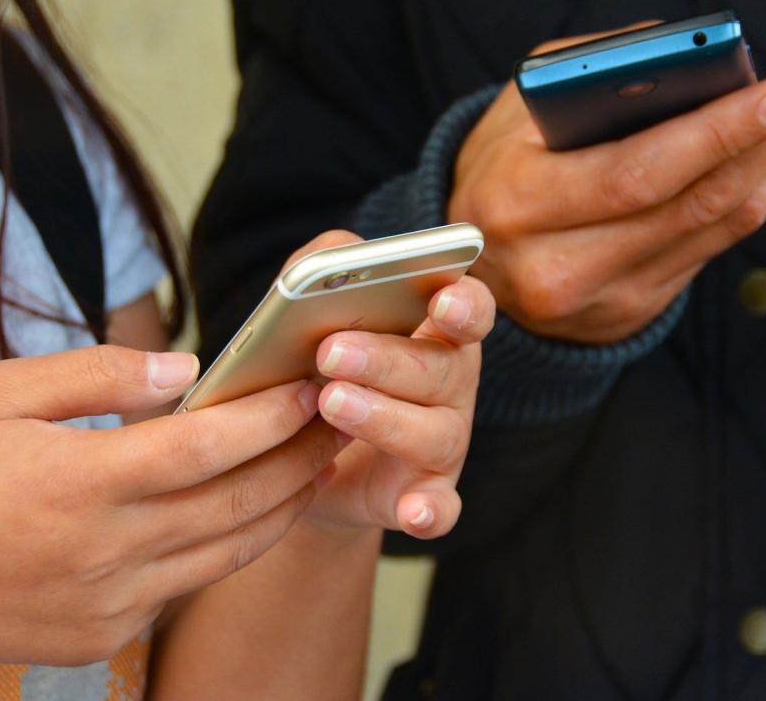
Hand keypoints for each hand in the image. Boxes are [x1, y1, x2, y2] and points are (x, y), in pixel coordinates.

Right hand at [0, 346, 340, 688]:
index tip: (308, 388)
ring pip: (229, 551)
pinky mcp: (107, 634)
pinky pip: (189, 583)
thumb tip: (184, 369)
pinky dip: (230, 546)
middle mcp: (109, 549)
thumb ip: (97, 375)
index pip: (209, 446)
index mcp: (83, 482)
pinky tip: (249, 513)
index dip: (270, 417)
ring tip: (315, 467)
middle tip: (337, 422)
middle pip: (239, 502)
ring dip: (283, 508)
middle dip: (300, 460)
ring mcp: (113, 601)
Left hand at [275, 231, 494, 539]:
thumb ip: (322, 269)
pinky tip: (413, 512)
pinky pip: (440, 508)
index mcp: (436, 332)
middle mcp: (452, 386)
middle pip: (441, 369)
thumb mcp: (311, 313)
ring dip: (386, 418)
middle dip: (388, 358)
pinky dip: (431, 511)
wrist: (296, 458)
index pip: (469, 309)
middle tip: (331, 352)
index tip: (440, 300)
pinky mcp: (425, 496)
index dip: (462, 303)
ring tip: (331, 403)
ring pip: (435, 432)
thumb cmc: (316, 368)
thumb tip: (338, 254)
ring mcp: (444, 444)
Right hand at [448, 24, 765, 342]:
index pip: (637, 173)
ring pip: (720, 225)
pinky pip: (715, 245)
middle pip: (697, 201)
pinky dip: (755, 188)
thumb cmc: (502, 165)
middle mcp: (560, 266)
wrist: (472, 265)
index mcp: (519, 204)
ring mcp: (603, 299)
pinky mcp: (634, 311)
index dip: (719, 133)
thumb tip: (695, 56)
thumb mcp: (522, 107)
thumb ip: (595, 72)